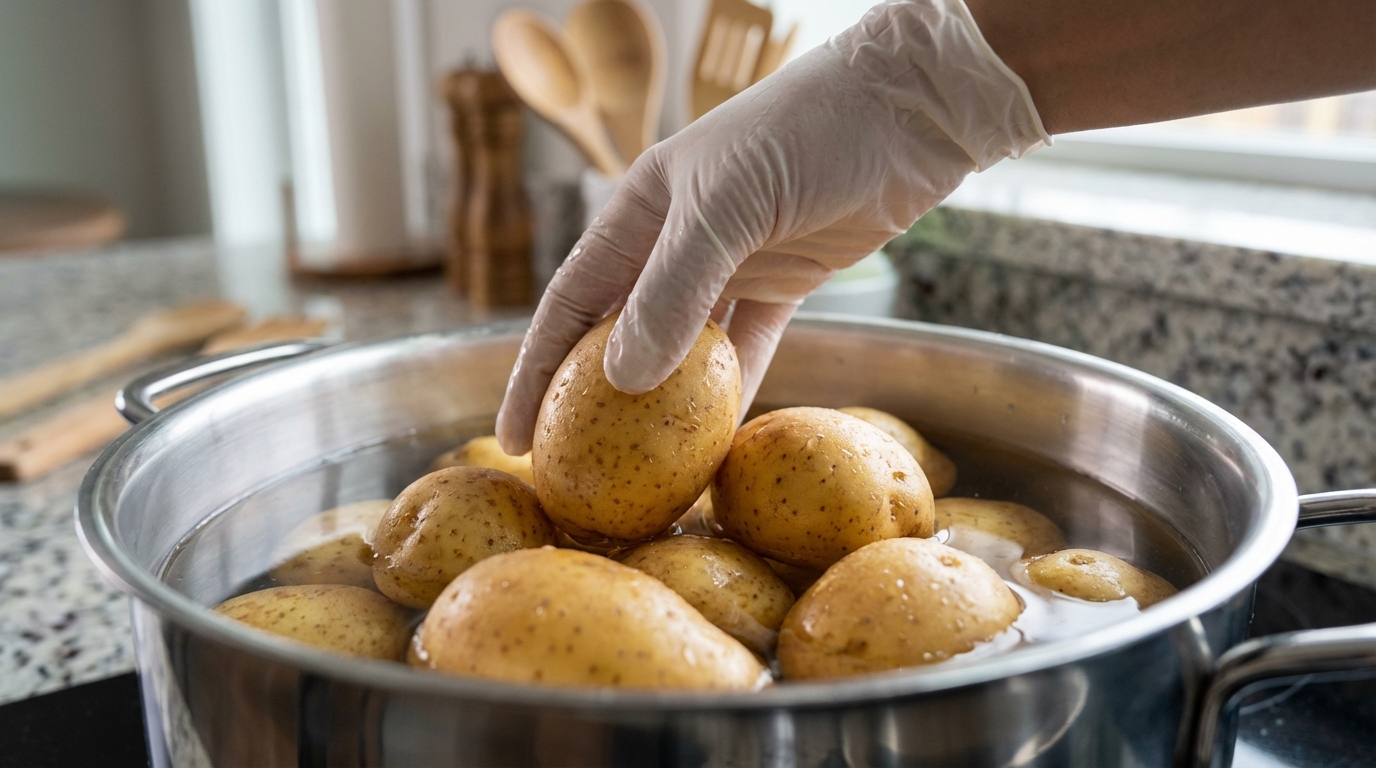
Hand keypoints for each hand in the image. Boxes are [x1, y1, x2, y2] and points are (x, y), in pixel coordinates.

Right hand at [497, 0, 1047, 454]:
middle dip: (590, 400)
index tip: (513, 435)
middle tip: (572, 467)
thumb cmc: (807, 133)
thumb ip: (677, 289)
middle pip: (617, 333)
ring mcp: (731, 262)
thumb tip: (624, 379)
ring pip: (683, 348)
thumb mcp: (728, 204)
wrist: (908, 108)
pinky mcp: (784, 279)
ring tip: (640, 468)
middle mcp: (675, 240)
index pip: (569, 302)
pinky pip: (748, 347)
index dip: (536, 371)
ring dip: (664, 404)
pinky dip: (734, 389)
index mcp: (639, 211)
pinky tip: (720, 437)